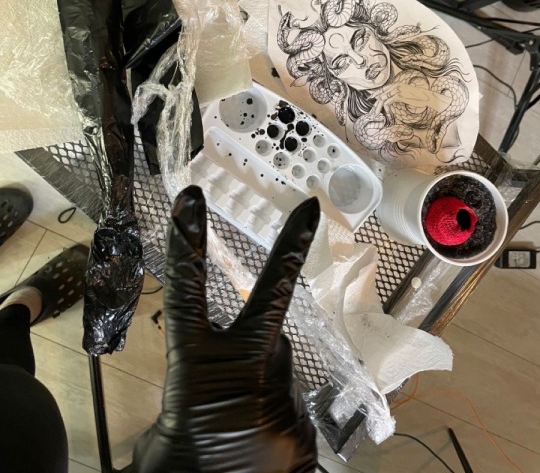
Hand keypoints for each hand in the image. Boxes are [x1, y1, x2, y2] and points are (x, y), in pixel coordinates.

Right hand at [128, 186, 319, 472]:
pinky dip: (273, 408)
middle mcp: (243, 380)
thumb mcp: (168, 428)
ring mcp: (280, 406)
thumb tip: (214, 367)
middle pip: (270, 310)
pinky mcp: (304, 431)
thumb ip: (196, 385)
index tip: (189, 199)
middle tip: (309, 210)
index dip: (187, 245)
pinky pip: (288, 400)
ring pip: (277, 366)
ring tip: (237, 417)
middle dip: (289, 255)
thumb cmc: (180, 470)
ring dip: (262, 377)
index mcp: (195, 374)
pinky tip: (256, 439)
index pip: (187, 295)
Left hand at [373, 81, 450, 114]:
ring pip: (384, 98)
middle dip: (375, 101)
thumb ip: (398, 94)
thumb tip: (391, 99)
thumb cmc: (418, 96)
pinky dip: (386, 107)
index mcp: (397, 84)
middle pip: (382, 93)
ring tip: (376, 112)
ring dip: (379, 106)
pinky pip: (389, 101)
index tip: (371, 98)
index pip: (383, 88)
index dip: (376, 93)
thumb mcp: (406, 93)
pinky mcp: (400, 95)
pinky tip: (385, 111)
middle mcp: (396, 85)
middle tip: (371, 108)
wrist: (426, 96)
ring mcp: (398, 90)